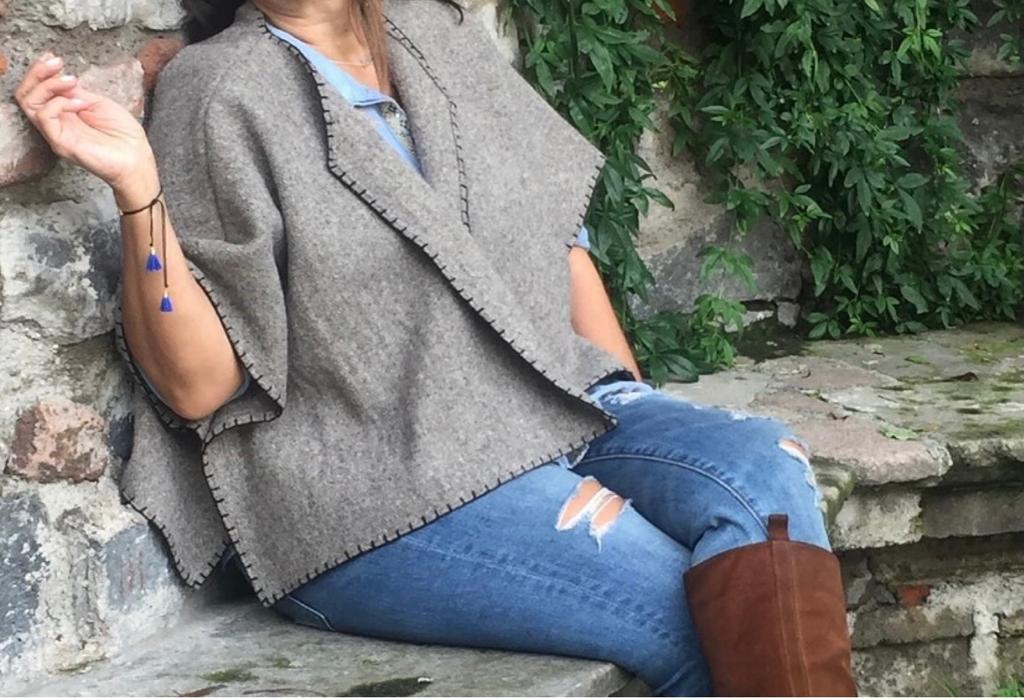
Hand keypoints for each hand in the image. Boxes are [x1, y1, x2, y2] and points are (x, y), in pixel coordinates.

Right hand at [14, 51, 155, 190]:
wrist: (137, 158)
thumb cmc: (123, 134)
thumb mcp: (98, 103)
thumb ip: (76, 91)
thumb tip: (60, 76)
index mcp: (64, 112)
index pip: (37, 89)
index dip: (40, 71)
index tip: (53, 57)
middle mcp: (56, 122)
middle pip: (26, 94)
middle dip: (37, 72)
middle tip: (56, 62)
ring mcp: (56, 133)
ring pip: (29, 102)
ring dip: (48, 84)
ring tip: (71, 81)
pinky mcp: (60, 143)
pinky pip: (45, 116)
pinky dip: (60, 103)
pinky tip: (81, 103)